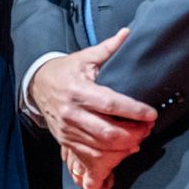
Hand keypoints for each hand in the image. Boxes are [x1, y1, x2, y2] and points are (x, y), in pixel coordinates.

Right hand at [27, 28, 156, 187]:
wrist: (37, 85)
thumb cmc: (64, 71)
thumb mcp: (84, 57)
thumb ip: (108, 48)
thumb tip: (126, 33)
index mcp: (79, 91)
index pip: (111, 104)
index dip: (134, 111)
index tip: (151, 113)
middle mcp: (73, 113)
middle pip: (108, 132)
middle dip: (133, 133)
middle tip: (148, 127)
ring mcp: (69, 130)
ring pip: (101, 146)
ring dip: (125, 146)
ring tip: (140, 137)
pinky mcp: (66, 140)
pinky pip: (90, 154)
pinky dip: (110, 155)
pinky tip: (124, 148)